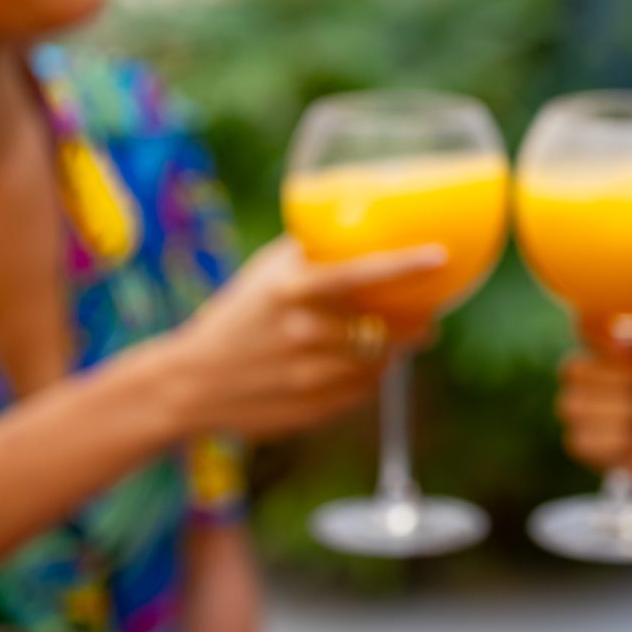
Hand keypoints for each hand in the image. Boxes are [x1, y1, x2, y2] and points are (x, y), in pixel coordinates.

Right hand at [159, 237, 444, 441]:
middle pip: (385, 327)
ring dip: (394, 352)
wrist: (192, 382)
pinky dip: (371, 378)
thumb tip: (357, 223)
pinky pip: (364, 391)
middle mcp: (302, 332)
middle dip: (415, 324)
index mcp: (290, 291)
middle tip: (426, 318)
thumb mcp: (264, 276)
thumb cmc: (237, 318)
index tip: (439, 256)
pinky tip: (359, 368)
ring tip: (396, 342)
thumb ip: (309, 254)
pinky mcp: (315, 408)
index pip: (359, 273)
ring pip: (380, 363)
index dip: (404, 265)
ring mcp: (310, 375)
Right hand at [557, 259, 631, 518]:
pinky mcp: (612, 456)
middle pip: (569, 366)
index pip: (588, 324)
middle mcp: (619, 380)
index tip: (630, 340)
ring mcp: (613, 418)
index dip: (598, 329)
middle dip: (606, 376)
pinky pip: (576, 442)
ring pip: (568, 405)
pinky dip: (607, 442)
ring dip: (610, 410)